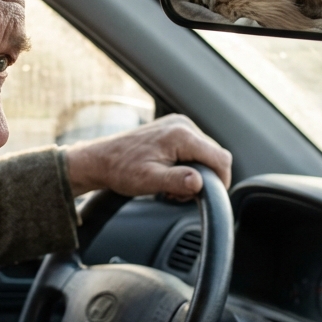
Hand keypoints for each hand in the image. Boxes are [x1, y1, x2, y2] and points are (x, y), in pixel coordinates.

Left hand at [63, 114, 232, 199]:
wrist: (100, 159)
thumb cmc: (121, 170)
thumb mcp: (149, 181)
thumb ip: (177, 181)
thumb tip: (198, 183)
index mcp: (181, 135)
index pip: (220, 158)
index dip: (221, 180)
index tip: (212, 196)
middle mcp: (183, 124)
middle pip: (214, 155)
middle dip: (205, 178)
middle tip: (180, 193)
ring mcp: (178, 124)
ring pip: (204, 152)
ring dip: (195, 172)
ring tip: (171, 184)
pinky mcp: (173, 129)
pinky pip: (193, 148)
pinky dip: (188, 164)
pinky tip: (170, 174)